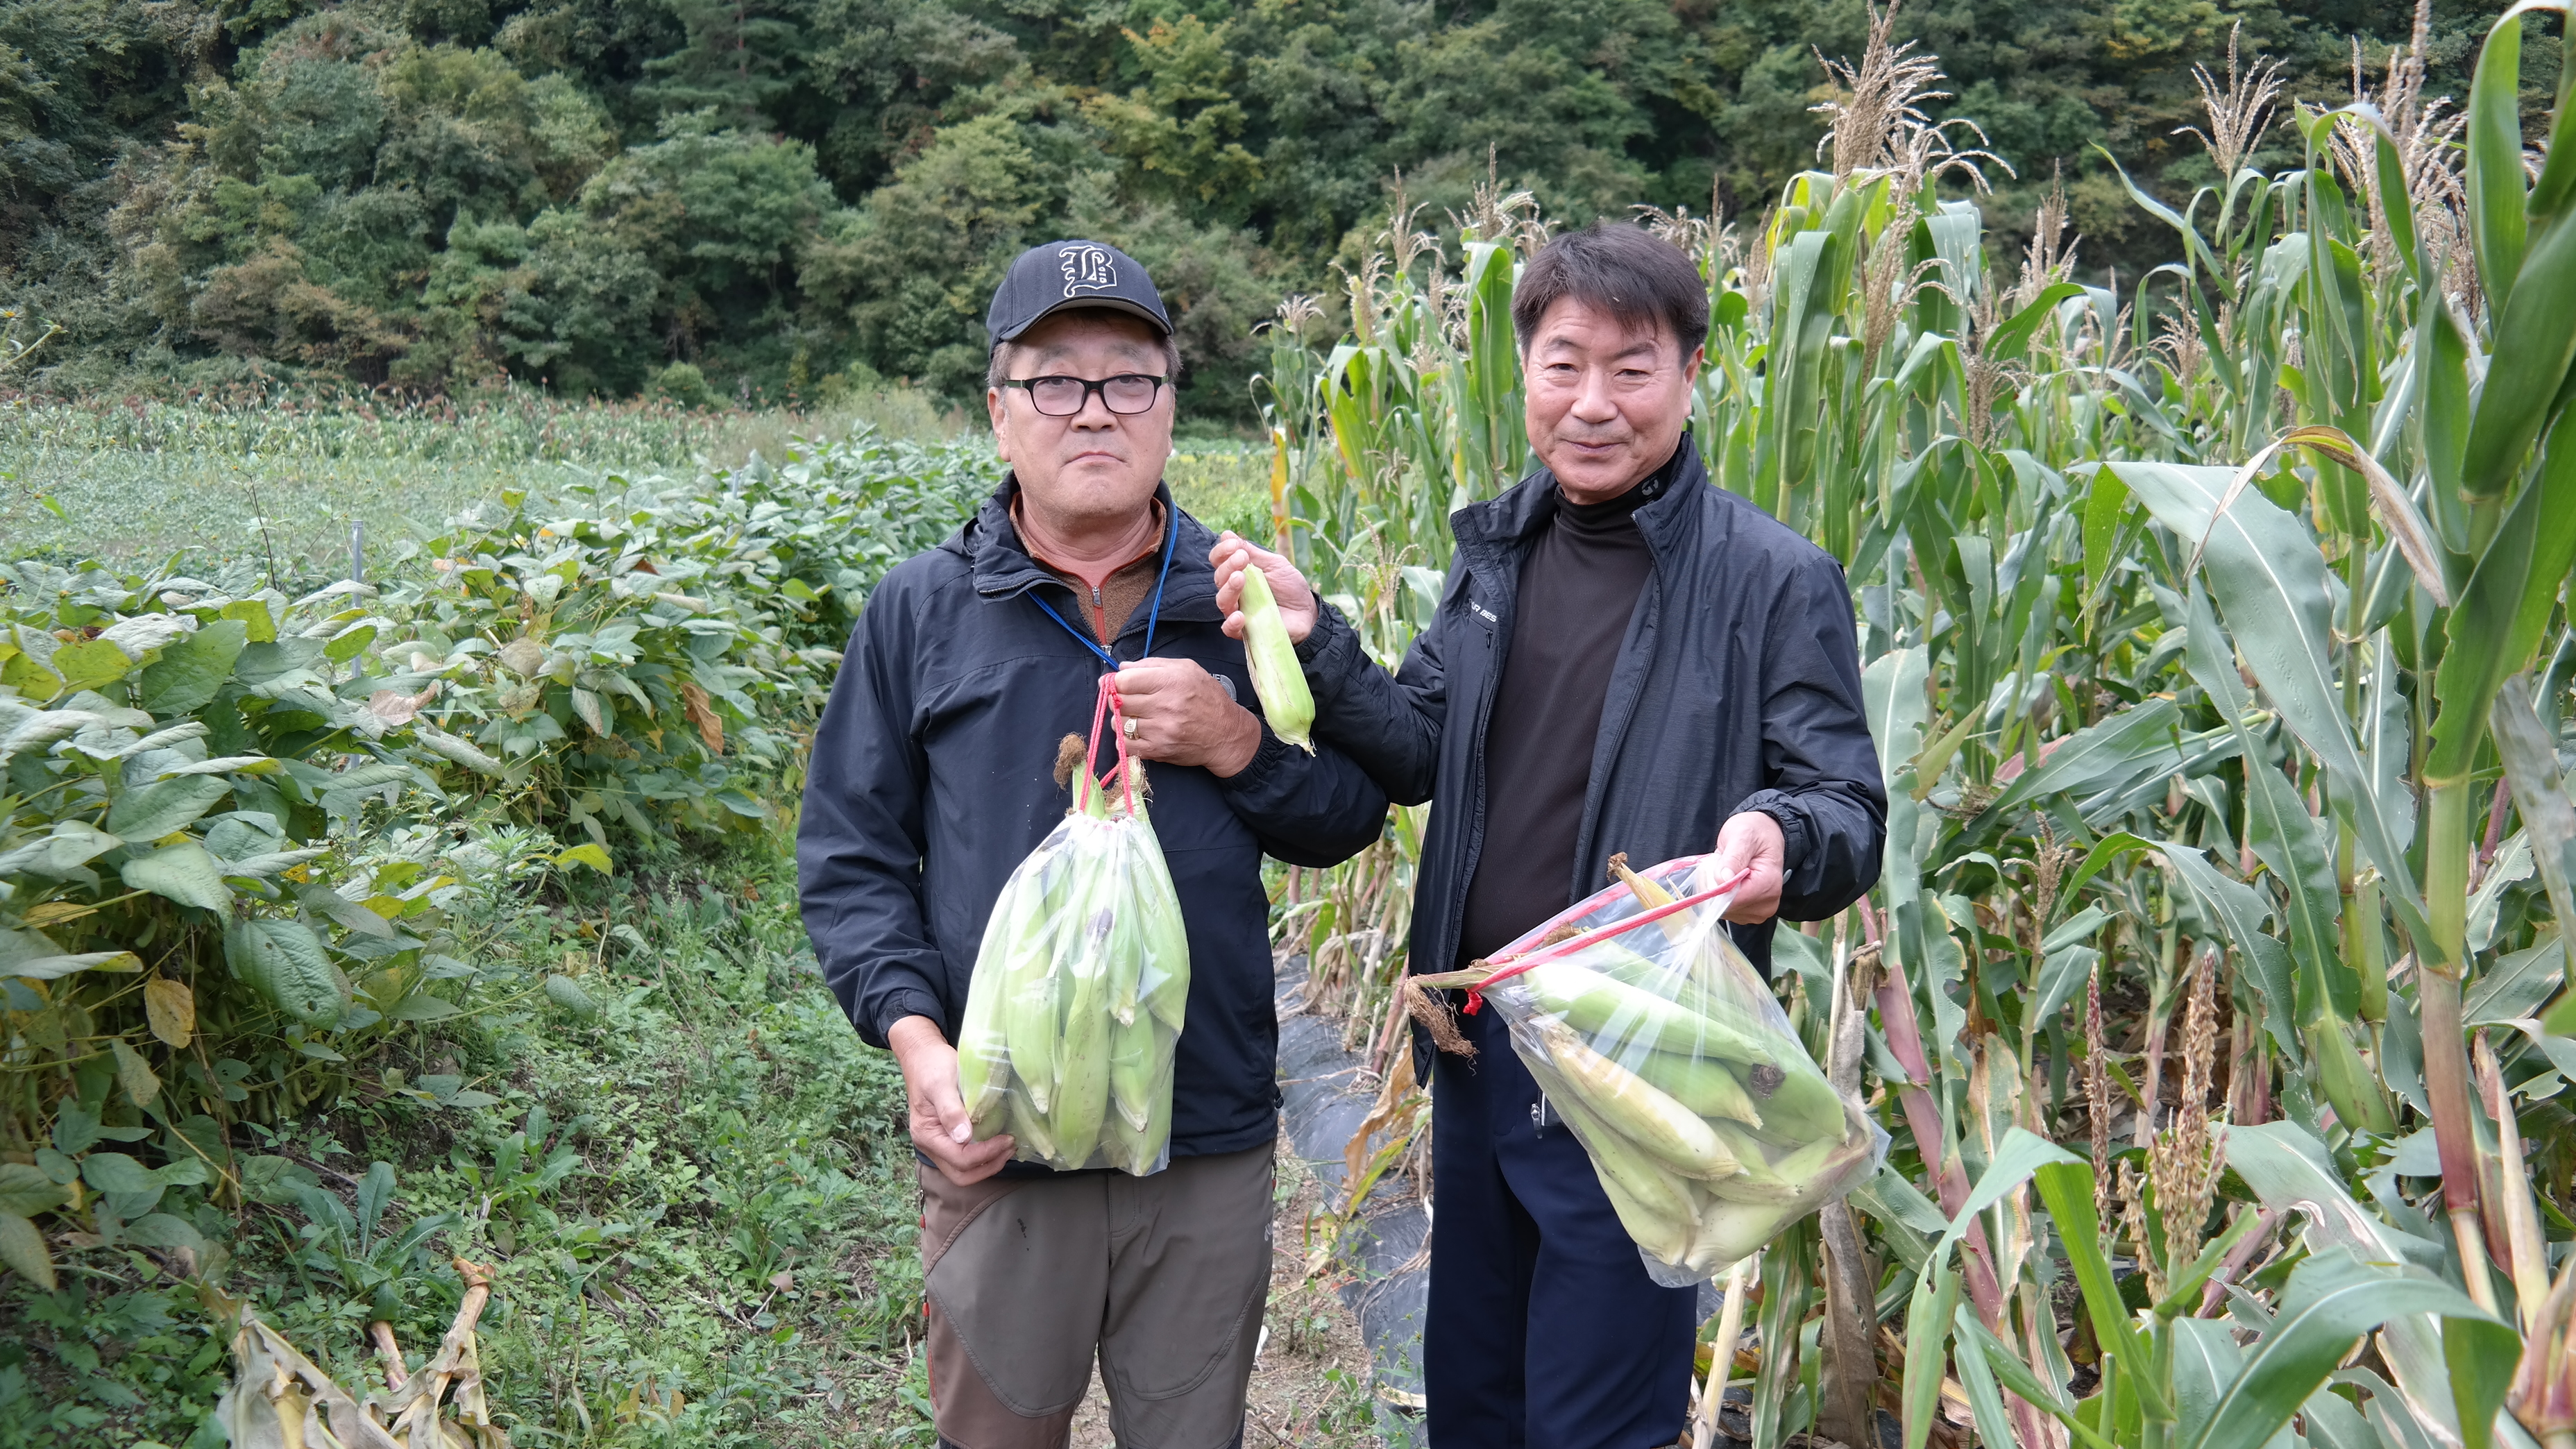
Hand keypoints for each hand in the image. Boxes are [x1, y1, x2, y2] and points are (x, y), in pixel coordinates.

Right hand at [888, 1015, 1014, 1185]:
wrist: (922, 1056)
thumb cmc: (932, 1066)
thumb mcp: (941, 1084)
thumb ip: (951, 1110)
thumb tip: (964, 1137)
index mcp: (926, 1135)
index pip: (959, 1159)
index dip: (986, 1153)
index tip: (1006, 1139)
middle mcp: (929, 1145)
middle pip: (961, 1174)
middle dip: (988, 1166)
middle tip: (1010, 1148)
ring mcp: (937, 1144)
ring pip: (963, 1170)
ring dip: (987, 1164)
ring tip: (1008, 1147)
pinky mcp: (946, 1138)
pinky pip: (964, 1158)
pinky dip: (983, 1156)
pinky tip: (998, 1143)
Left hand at [1112, 656, 1262, 776]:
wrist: (1227, 734)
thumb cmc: (1207, 698)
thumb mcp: (1188, 669)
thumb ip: (1153, 664)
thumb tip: (1122, 667)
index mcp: (1171, 681)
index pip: (1124, 681)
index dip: (1117, 681)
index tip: (1121, 684)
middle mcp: (1165, 706)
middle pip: (1119, 701)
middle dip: (1118, 699)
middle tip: (1127, 699)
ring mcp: (1160, 731)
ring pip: (1119, 723)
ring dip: (1122, 719)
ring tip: (1135, 716)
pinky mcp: (1159, 750)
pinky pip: (1126, 746)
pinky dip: (1124, 739)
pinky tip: (1135, 733)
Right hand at [1210, 533, 1317, 645]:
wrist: (1308, 612)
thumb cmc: (1291, 587)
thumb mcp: (1275, 564)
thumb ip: (1252, 552)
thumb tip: (1226, 534)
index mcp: (1239, 573)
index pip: (1219, 561)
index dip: (1221, 552)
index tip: (1232, 545)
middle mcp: (1234, 592)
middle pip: (1219, 579)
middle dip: (1228, 566)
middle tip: (1242, 559)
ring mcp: (1239, 611)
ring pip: (1222, 601)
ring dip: (1228, 588)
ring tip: (1240, 578)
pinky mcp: (1245, 631)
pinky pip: (1229, 629)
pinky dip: (1231, 623)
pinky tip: (1239, 615)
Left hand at [1711, 811, 1785, 923]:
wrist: (1765, 834)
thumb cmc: (1755, 832)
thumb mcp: (1742, 836)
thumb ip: (1733, 857)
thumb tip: (1722, 880)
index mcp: (1768, 884)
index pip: (1733, 900)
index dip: (1716, 888)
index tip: (1713, 869)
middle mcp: (1768, 903)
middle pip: (1728, 908)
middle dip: (1716, 889)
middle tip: (1720, 865)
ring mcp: (1760, 911)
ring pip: (1725, 911)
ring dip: (1718, 892)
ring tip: (1726, 871)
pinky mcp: (1751, 913)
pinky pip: (1728, 911)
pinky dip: (1722, 897)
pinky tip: (1728, 881)